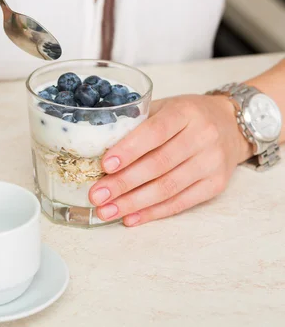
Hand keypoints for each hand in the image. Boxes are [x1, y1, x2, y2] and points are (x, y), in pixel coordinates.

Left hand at [88, 94, 252, 226]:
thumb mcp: (163, 108)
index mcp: (185, 112)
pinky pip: (181, 203)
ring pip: (168, 188)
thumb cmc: (186, 117)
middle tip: (97, 195)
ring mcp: (211, 162)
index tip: (105, 165)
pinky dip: (152, 213)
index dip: (129, 150)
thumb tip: (96, 150)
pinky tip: (130, 218)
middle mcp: (202, 136)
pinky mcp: (216, 185)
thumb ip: (135, 125)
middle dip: (123, 183)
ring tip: (106, 211)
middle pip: (158, 164)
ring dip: (133, 203)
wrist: (231, 125)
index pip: (155, 132)